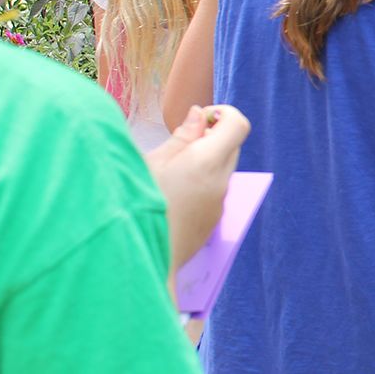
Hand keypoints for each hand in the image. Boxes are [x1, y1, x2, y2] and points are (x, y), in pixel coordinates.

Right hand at [144, 104, 249, 271]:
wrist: (138, 259)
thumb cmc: (135, 205)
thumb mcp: (150, 163)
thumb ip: (180, 137)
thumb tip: (199, 115)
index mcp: (207, 162)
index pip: (238, 125)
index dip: (222, 114)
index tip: (198, 119)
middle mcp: (221, 182)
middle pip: (232, 146)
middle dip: (212, 137)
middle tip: (179, 145)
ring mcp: (219, 204)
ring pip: (224, 169)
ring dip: (206, 161)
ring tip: (171, 171)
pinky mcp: (213, 221)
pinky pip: (216, 191)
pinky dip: (203, 182)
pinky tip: (174, 193)